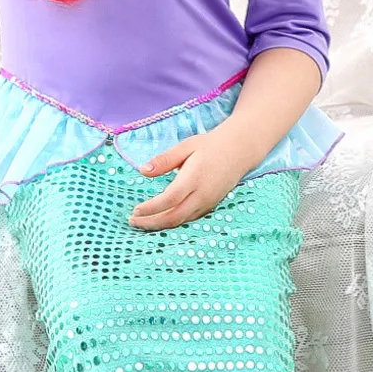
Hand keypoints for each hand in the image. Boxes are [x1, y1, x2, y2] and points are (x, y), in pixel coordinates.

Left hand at [127, 125, 254, 230]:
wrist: (240, 151)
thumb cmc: (210, 146)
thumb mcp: (186, 146)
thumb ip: (165, 160)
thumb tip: (143, 171)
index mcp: (194, 177)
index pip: (169, 199)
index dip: (151, 208)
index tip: (135, 211)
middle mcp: (202, 194)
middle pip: (174, 216)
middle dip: (151, 222)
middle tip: (132, 222)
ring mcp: (208, 203)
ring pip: (182, 221)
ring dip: (160, 225)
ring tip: (142, 223)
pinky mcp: (210, 206)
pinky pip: (189, 219)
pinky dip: (173, 223)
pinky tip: (160, 220)